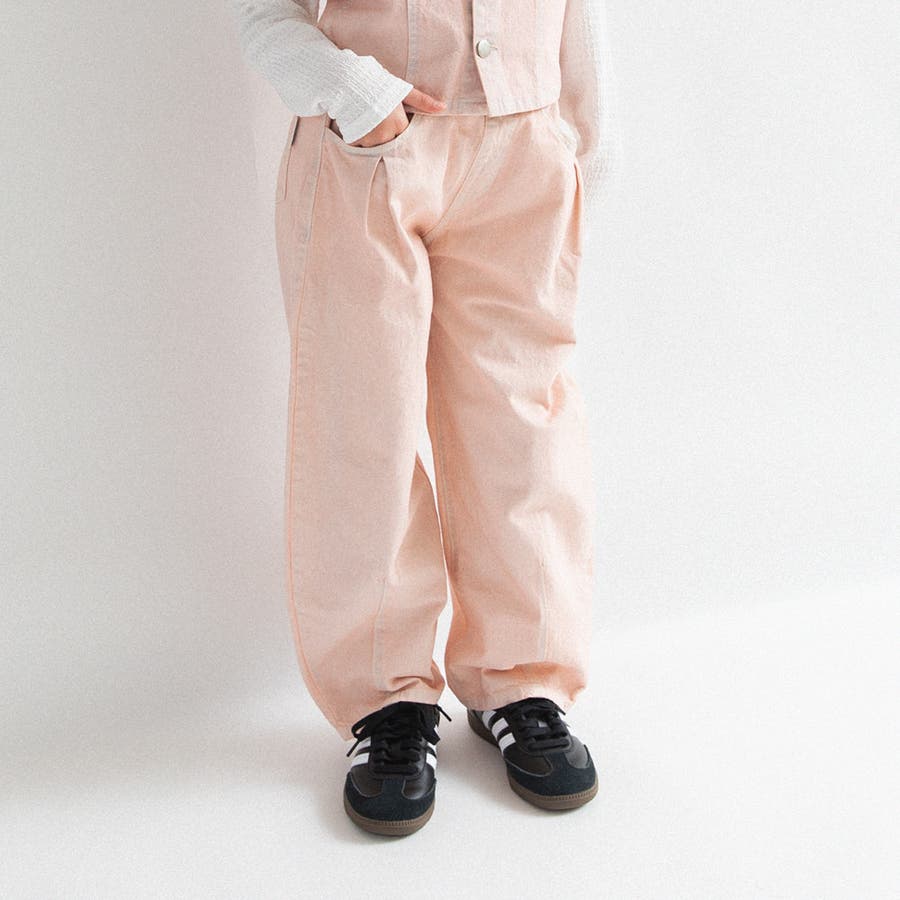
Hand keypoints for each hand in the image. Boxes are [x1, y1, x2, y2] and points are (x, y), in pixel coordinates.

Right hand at [330, 87, 445, 146]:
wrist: (347, 79)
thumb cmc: (376, 82)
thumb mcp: (401, 89)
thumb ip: (422, 101)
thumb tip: (443, 107)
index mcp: (398, 125)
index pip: (405, 137)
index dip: (400, 130)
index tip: (393, 122)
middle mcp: (385, 136)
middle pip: (391, 144)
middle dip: (388, 137)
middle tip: (380, 122)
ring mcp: (368, 140)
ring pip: (376, 148)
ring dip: (374, 140)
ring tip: (369, 124)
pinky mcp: (354, 141)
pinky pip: (360, 148)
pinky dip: (360, 141)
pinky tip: (358, 126)